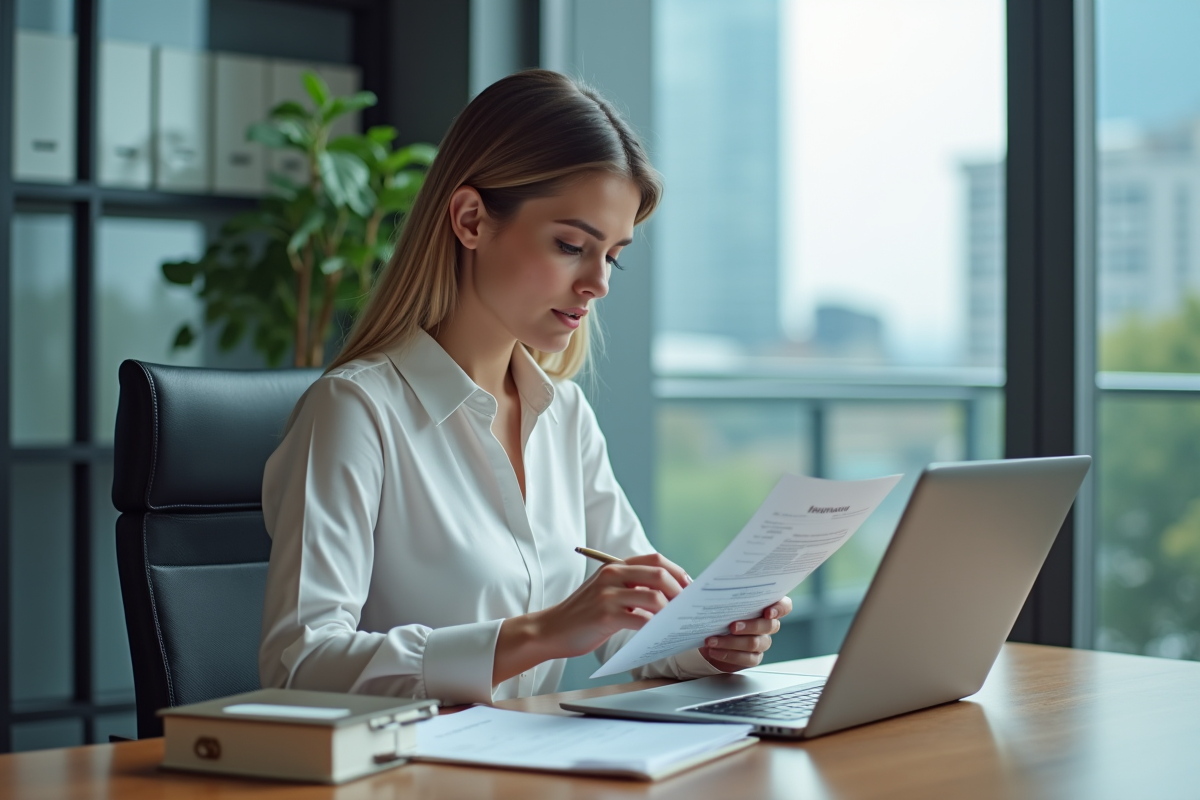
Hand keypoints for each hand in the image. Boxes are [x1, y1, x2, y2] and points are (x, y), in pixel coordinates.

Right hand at [494, 553, 690, 683]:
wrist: (551, 630)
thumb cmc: (584, 615)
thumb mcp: (608, 593)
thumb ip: (632, 589)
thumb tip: (670, 596)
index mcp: (615, 566)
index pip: (656, 560)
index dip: (678, 572)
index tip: (691, 588)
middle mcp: (612, 575)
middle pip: (659, 574)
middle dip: (680, 590)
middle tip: (689, 607)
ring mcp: (608, 594)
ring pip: (654, 596)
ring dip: (672, 611)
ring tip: (679, 622)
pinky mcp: (605, 615)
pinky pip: (641, 619)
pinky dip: (656, 627)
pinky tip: (661, 635)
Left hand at [700, 596, 793, 671]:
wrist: (709, 634)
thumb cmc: (717, 612)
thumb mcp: (717, 598)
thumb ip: (717, 590)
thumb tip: (696, 583)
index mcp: (765, 605)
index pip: (784, 605)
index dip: (780, 608)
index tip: (767, 611)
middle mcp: (768, 624)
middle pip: (769, 626)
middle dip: (750, 625)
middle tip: (732, 625)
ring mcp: (761, 642)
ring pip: (755, 643)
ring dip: (732, 641)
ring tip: (711, 639)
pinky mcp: (752, 658)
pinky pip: (746, 659)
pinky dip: (728, 654)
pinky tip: (714, 650)